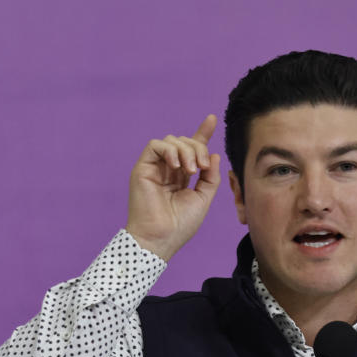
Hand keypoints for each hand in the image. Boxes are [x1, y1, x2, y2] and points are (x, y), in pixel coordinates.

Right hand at [126, 114, 221, 260]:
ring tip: (191, 170)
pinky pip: (155, 145)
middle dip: (198, 148)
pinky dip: (169, 150)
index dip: (202, 133)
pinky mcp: (142, 168)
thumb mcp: (203, 198)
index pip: (191, 149)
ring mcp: (154, 168)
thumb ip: (211, 177)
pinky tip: (177, 166)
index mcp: (182, 176)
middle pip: (185, 142)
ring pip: (171, 141)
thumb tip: (214, 154)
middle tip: (202, 168)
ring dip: (186, 150)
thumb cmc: (180, 224)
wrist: (161, 238)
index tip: (212, 119)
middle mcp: (168, 170)